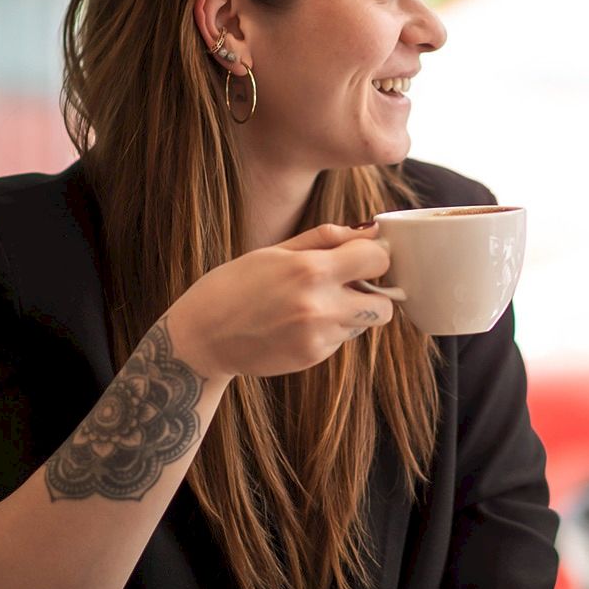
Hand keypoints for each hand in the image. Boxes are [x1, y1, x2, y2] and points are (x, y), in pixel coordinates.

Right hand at [162, 223, 394, 379]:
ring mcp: (318, 336)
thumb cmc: (236, 284)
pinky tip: (299, 323)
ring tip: (315, 303)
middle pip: (385, 304)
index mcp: (311, 270)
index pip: (377, 260)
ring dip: (352, 312)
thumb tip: (370, 230)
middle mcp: (320, 306)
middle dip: (374, 293)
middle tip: (350, 284)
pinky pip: (341, 340)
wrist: (202, 336)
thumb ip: (327, 239)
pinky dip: (331, 330)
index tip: (363, 256)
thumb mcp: (277, 251)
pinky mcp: (312, 357)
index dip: (374, 256)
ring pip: (364, 324)